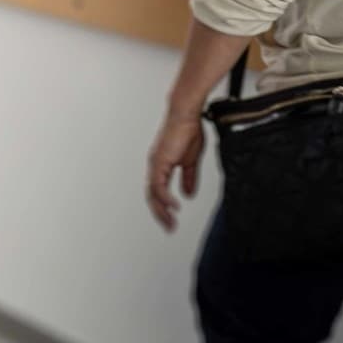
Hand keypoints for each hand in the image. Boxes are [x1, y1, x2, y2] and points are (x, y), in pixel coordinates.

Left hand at [146, 108, 205, 231]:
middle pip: (152, 196)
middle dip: (160, 214)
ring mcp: (155, 163)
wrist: (186, 115)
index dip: (163, 207)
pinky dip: (165, 197)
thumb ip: (188, 178)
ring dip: (161, 210)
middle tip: (169, 228)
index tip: (171, 220)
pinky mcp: (159, 160)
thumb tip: (188, 194)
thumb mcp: (190, 160)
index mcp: (161, 166)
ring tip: (170, 222)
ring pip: (153, 193)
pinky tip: (173, 206)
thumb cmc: (188, 132)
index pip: (157, 191)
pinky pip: (158, 184)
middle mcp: (155, 166)